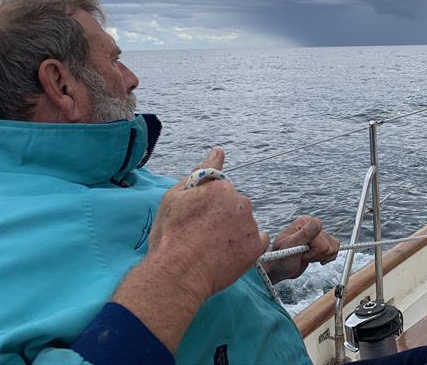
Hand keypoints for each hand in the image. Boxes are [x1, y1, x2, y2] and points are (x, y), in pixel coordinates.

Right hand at [113, 148, 267, 352]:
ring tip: (211, 248)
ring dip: (233, 231)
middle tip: (201, 234)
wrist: (177, 274)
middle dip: (221, 216)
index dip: (207, 204)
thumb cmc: (170, 235)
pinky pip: (256, 241)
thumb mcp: (175, 196)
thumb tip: (218, 151)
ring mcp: (250, 225)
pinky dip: (245, 245)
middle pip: (234, 205)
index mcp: (221, 187)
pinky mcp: (256, 248)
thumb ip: (201, 170)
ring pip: (244, 223)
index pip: (220, 189)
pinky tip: (227, 253)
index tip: (198, 218)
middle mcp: (241, 202)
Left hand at [262, 215, 339, 283]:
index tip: (301, 253)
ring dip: (321, 256)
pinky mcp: (321, 242)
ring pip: (334, 246)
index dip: (313, 250)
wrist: (278, 269)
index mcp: (304, 223)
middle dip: (316, 255)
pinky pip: (335, 248)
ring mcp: (317, 234)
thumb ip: (304, 234)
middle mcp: (311, 226)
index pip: (322, 238)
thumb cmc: (279, 259)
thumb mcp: (290, 247)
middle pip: (328, 244)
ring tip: (306, 256)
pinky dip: (327, 257)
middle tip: (302, 256)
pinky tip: (315, 259)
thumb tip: (318, 222)